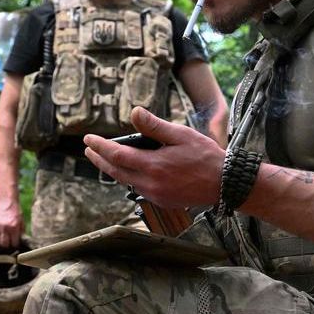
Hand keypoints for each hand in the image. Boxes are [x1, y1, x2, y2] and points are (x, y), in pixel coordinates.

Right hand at [0, 201, 22, 247]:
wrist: (6, 202)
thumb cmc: (15, 212)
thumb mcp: (21, 222)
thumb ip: (21, 232)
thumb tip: (20, 242)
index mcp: (14, 227)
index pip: (14, 243)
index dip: (15, 245)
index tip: (14, 244)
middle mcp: (4, 228)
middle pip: (4, 244)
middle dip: (7, 246)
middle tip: (8, 244)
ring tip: (1, 242)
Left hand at [84, 107, 223, 208]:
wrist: (224, 184)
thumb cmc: (206, 157)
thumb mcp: (180, 135)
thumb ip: (154, 126)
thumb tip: (135, 112)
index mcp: (153, 165)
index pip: (116, 154)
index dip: (100, 146)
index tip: (88, 139)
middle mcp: (150, 183)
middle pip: (115, 171)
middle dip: (100, 159)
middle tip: (89, 150)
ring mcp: (155, 195)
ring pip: (126, 181)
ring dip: (113, 169)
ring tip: (105, 159)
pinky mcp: (162, 201)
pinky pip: (139, 189)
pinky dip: (129, 178)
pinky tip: (130, 172)